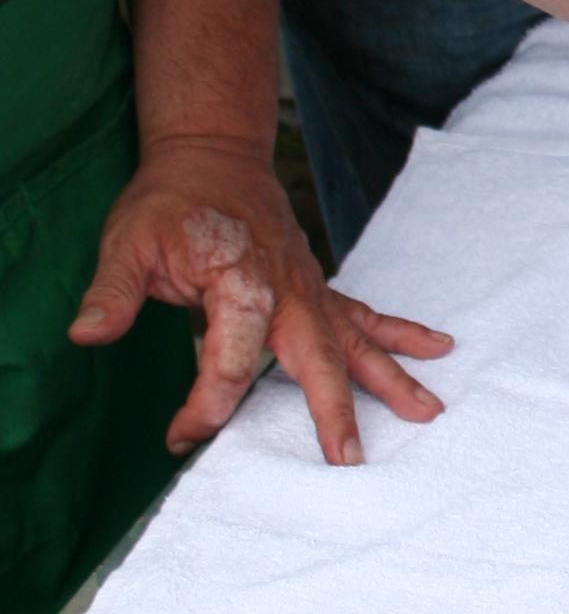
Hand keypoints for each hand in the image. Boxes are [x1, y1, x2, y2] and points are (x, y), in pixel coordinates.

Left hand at [68, 136, 452, 465]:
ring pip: (356, 339)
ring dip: (393, 376)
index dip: (205, 404)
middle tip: (349, 458)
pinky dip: (400, 333)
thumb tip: (87, 334)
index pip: (227, 358)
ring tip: (429, 411)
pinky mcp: (318, 288)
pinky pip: (364, 315)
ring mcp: (310, 288)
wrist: (209, 155)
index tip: (179, 436)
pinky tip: (438, 348)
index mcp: (239, 279)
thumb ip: (112, 293)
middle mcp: (286, 288)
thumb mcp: (127, 242)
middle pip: (316, 357)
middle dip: (333, 410)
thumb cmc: (169, 201)